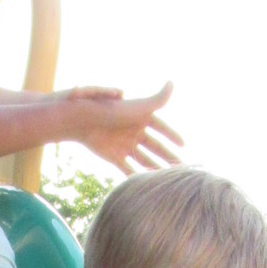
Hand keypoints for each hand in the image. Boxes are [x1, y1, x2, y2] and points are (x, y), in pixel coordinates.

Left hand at [64, 83, 181, 174]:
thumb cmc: (111, 109)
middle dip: (168, 156)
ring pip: (144, 159)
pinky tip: (148, 185)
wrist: (83, 121)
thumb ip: (158, 98)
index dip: (172, 135)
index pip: (161, 127)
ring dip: (155, 168)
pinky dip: (137, 176)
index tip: (183, 144)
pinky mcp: (113, 156)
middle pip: (155, 146)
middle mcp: (133, 131)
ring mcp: (124, 144)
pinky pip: (128, 168)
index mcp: (140, 117)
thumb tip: (172, 83)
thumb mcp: (139, 105)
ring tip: (168, 179)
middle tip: (182, 168)